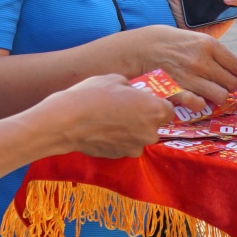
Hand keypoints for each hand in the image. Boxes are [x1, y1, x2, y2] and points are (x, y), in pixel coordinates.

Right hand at [43, 75, 171, 158]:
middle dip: (143, 117)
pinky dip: (117, 139)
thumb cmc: (93, 94)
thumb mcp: (116, 79)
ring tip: (110, 119)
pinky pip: (124, 145)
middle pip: (154, 125)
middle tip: (125, 107)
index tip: (145, 100)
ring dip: (131, 129)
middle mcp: (150, 133)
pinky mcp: (119, 156)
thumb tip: (133, 94)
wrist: (67, 121)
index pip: (169, 110)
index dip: (157, 104)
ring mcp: (134, 148)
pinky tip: (102, 129)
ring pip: (139, 137)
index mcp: (155, 111)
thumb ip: (132, 89)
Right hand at [122, 23, 236, 110]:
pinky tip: (197, 99)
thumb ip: (213, 51)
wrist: (140, 48)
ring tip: (211, 93)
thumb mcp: (194, 37)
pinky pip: (200, 105)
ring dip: (218, 97)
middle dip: (229, 86)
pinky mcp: (179, 90)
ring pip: (221, 96)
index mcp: (209, 45)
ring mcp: (190, 77)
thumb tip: (233, 67)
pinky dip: (200, 104)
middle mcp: (202, 61)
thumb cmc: (169, 42)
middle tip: (221, 85)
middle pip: (232, 83)